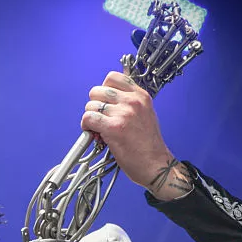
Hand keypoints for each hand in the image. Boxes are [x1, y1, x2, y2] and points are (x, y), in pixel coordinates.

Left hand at [80, 71, 191, 200]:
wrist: (155, 165)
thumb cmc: (148, 145)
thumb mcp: (145, 114)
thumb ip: (128, 103)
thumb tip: (106, 100)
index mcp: (141, 95)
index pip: (112, 77)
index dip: (103, 90)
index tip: (105, 103)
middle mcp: (132, 101)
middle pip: (97, 90)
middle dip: (94, 105)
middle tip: (100, 119)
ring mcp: (123, 113)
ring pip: (90, 105)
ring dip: (90, 118)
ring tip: (98, 129)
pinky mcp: (114, 127)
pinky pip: (88, 118)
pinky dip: (86, 127)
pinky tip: (93, 134)